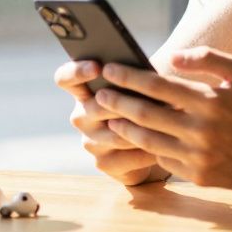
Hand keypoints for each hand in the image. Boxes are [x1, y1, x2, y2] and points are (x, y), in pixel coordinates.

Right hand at [54, 60, 158, 184]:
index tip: (97, 67)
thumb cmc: (146, 103)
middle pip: (94, 108)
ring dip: (141, 128)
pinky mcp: (104, 163)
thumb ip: (135, 76)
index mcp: (84, 91)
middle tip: (147, 99)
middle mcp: (81, 116)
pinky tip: (165, 145)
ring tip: (165, 121)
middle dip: (121, 104)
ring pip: (115, 134)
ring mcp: (90, 142)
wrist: (151, 144)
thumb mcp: (140, 86)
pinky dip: (148, 151)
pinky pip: (128, 156)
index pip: (65, 78)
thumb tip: (149, 68)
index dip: (77, 71)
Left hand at [95, 47, 231, 188]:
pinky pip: (164, 161)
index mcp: (210, 101)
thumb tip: (172, 56)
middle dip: (117, 102)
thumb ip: (208, 58)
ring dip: (126, 128)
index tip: (110, 69)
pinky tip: (139, 138)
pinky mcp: (200, 176)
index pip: (158, 86)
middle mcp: (202, 130)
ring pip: (149, 141)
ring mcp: (199, 156)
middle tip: (100, 94)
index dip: (129, 77)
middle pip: (146, 114)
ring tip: (112, 117)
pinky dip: (149, 148)